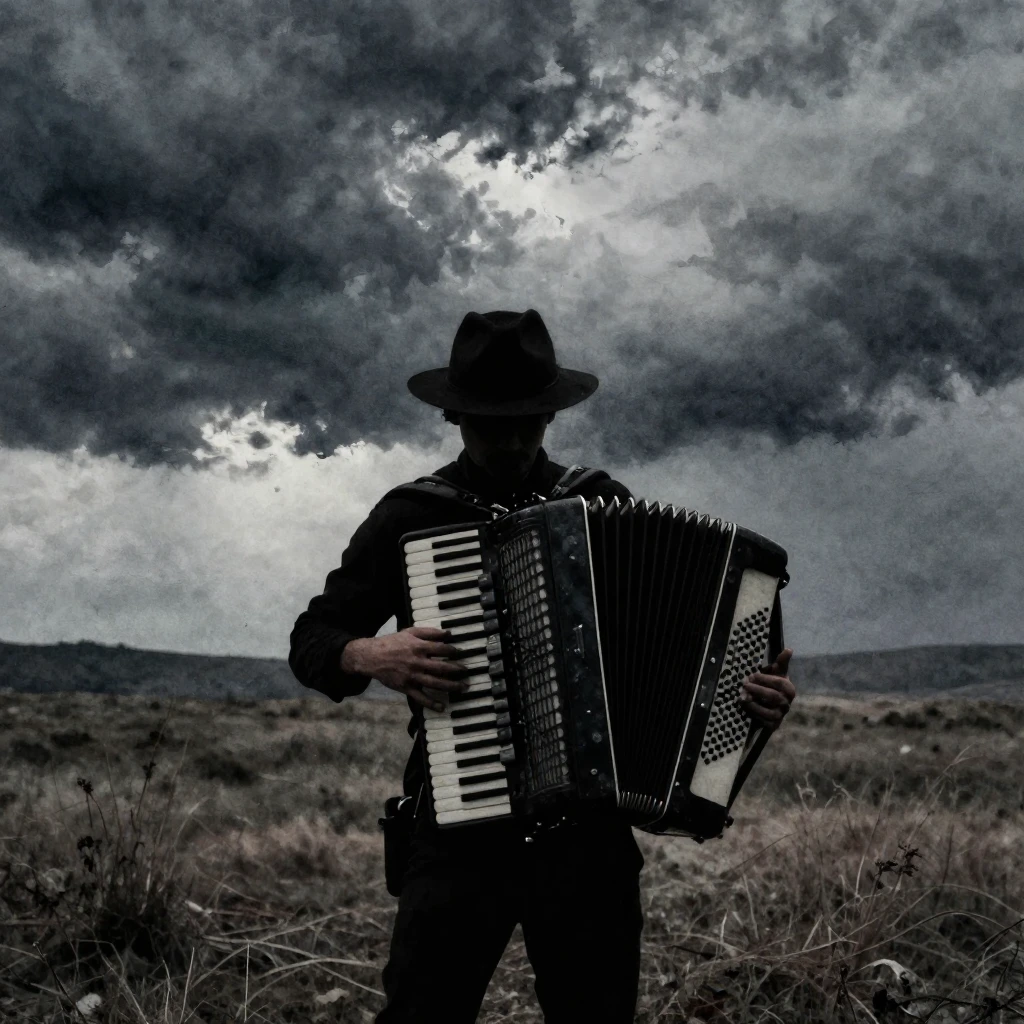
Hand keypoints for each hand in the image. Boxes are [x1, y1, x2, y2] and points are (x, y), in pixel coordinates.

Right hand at [342, 627, 467, 710]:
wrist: (371, 657)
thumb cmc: (392, 643)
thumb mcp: (410, 632)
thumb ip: (429, 632)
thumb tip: (448, 633)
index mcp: (418, 647)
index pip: (442, 649)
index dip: (453, 651)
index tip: (460, 653)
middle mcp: (417, 662)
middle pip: (442, 668)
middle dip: (457, 670)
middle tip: (466, 672)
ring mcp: (412, 676)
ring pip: (435, 683)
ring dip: (451, 686)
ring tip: (463, 687)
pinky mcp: (406, 687)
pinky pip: (421, 697)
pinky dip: (432, 704)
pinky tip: (442, 707)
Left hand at [739, 648, 794, 730]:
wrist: (770, 706)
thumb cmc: (772, 686)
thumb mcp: (777, 673)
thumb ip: (781, 662)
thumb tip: (789, 649)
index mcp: (789, 689)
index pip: (778, 683)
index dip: (764, 678)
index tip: (751, 675)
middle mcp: (787, 703)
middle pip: (772, 696)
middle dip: (757, 690)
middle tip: (744, 684)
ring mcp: (780, 715)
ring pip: (767, 710)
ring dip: (752, 703)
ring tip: (741, 696)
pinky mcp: (772, 725)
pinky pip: (762, 720)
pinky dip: (752, 713)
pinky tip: (743, 706)